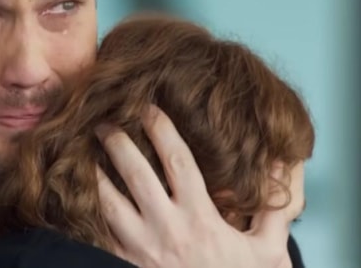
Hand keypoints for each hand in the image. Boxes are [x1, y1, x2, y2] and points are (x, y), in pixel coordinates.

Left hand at [95, 106, 304, 267]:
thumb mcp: (267, 251)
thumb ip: (275, 210)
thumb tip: (284, 165)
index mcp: (200, 218)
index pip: (177, 162)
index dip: (161, 130)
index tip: (148, 108)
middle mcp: (167, 229)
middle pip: (135, 174)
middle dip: (117, 143)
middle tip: (103, 119)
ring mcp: (141, 248)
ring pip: (108, 202)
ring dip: (94, 174)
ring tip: (80, 151)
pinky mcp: (125, 263)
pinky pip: (98, 233)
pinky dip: (87, 211)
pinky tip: (77, 194)